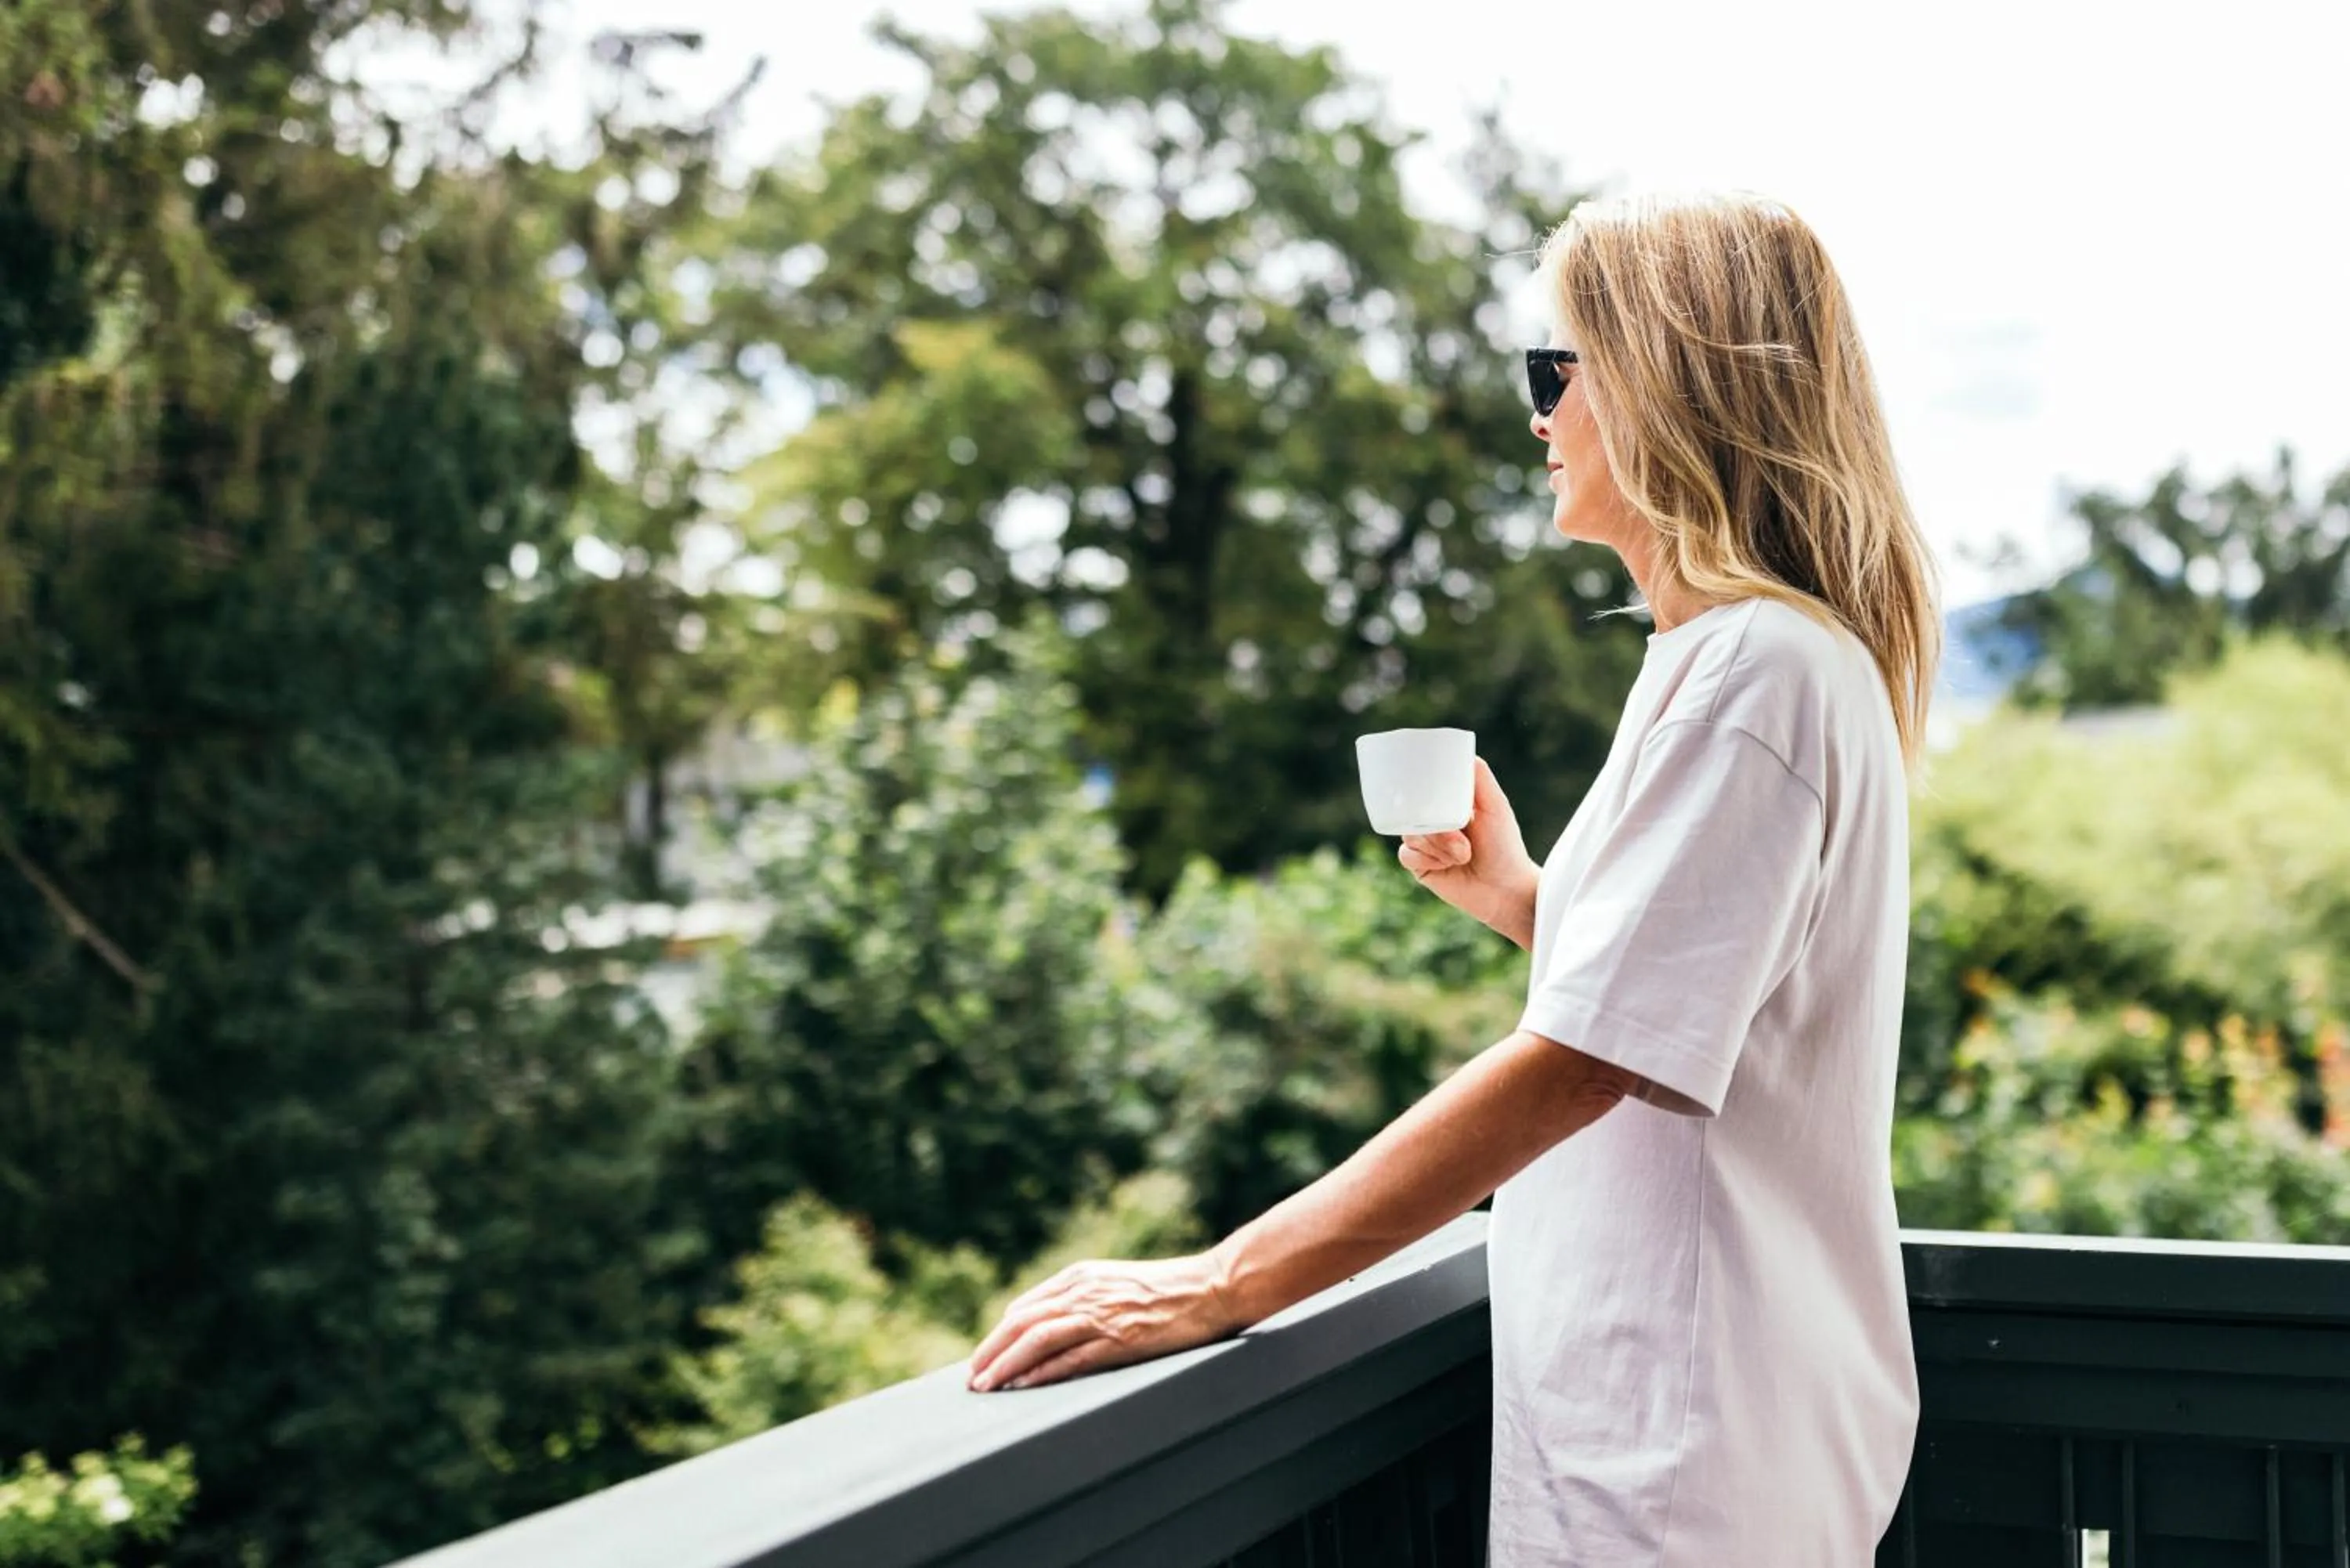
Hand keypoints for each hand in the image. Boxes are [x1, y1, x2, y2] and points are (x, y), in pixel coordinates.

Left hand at [966, 1252, 1243, 1392]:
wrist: (1209, 1287)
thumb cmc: (1164, 1289)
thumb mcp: (1113, 1281)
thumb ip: (1078, 1296)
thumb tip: (1037, 1318)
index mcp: (1080, 1277)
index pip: (1025, 1308)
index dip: (999, 1336)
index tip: (984, 1358)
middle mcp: (1084, 1292)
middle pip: (1022, 1322)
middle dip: (991, 1352)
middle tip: (973, 1378)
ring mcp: (1101, 1315)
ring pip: (1038, 1339)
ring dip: (1006, 1364)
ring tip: (987, 1387)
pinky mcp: (1120, 1339)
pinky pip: (1071, 1358)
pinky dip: (1042, 1372)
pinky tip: (1024, 1385)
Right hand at [1398, 756, 1538, 947]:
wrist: (1504, 891)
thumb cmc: (1505, 847)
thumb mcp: (1496, 806)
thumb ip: (1480, 779)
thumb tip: (1465, 753)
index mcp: (1449, 803)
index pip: (1423, 787)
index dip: (1419, 786)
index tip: (1420, 785)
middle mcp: (1434, 820)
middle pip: (1412, 810)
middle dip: (1436, 825)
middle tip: (1463, 835)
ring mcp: (1425, 843)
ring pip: (1410, 833)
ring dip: (1438, 845)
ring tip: (1462, 855)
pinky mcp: (1419, 865)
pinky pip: (1406, 853)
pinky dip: (1427, 859)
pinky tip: (1446, 867)